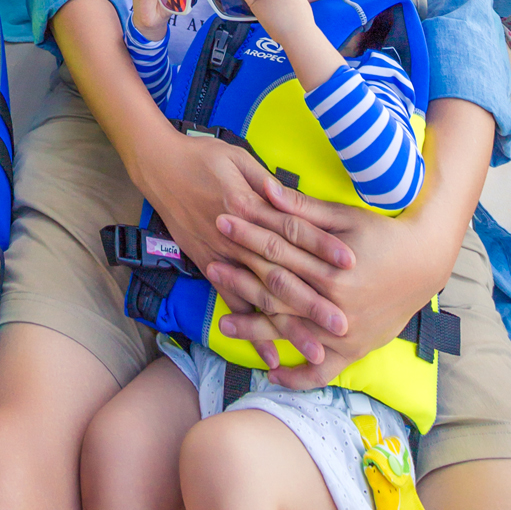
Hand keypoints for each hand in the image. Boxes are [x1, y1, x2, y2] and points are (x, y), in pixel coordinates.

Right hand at [139, 131, 354, 367]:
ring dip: (287, 325)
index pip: (293, 230)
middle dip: (312, 301)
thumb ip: (266, 183)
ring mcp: (221, 255)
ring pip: (259, 296)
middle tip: (341, 323)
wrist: (159, 166)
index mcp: (248, 206)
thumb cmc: (201, 156)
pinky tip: (269, 354)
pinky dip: (250, 329)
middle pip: (280, 273)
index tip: (351, 263)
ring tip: (315, 350)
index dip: (322, 246)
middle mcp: (236, 237)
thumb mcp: (238, 158)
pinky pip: (231, 303)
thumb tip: (294, 198)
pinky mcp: (208, 264)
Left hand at [210, 99, 492, 381]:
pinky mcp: (355, 350)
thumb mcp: (346, 217)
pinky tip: (272, 372)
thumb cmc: (384, 234)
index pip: (280, 251)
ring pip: (292, 333)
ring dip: (256, 329)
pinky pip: (323, 372)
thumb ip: (303, 210)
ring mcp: (346, 333)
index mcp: (333, 270)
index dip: (248, 235)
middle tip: (211, 266)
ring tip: (223, 324)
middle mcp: (337, 306)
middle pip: (279, 292)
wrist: (425, 264)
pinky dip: (298, 376)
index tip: (221, 223)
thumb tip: (263, 189)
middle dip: (242, 278)